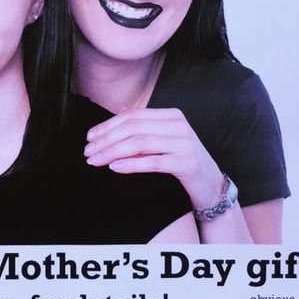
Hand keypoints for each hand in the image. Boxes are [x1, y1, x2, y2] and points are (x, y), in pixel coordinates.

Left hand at [84, 108, 224, 209]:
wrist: (211, 184)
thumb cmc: (182, 160)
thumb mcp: (164, 138)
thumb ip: (144, 126)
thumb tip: (118, 113)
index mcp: (172, 115)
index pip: (132, 116)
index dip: (107, 125)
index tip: (89, 137)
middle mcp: (179, 125)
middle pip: (133, 128)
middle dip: (106, 139)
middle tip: (88, 151)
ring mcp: (184, 143)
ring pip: (140, 143)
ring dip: (113, 152)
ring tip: (96, 161)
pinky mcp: (186, 163)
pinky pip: (153, 162)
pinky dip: (131, 164)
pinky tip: (114, 167)